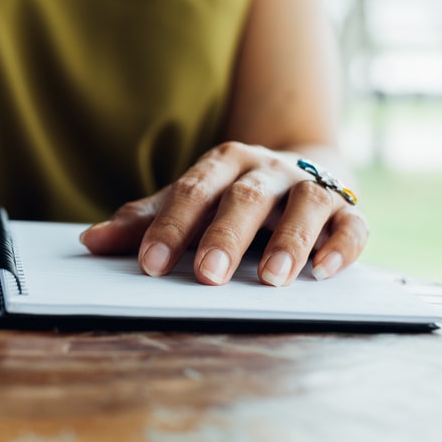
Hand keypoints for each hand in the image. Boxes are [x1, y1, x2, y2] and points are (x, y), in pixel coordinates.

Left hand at [80, 141, 368, 285]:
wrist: (301, 165)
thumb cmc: (231, 192)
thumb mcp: (189, 200)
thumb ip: (145, 220)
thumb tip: (90, 241)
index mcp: (222, 163)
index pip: (190, 193)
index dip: (169, 228)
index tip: (149, 265)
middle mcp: (266, 169)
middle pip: (244, 197)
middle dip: (224, 236)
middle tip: (207, 274)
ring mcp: (309, 185)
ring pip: (304, 205)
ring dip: (289, 241)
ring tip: (271, 279)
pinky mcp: (346, 207)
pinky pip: (351, 223)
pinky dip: (340, 245)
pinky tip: (323, 270)